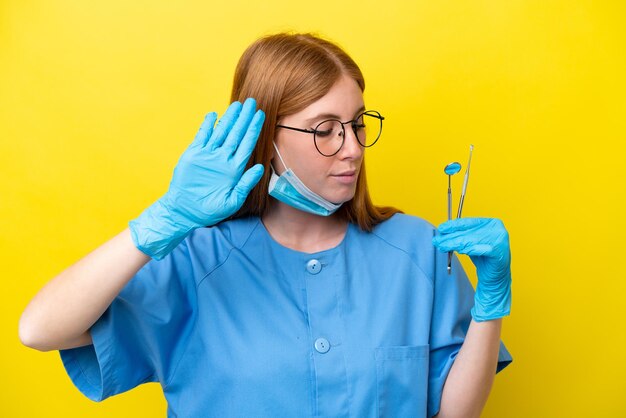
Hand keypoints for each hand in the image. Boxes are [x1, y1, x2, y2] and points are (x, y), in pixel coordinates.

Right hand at [129, 98, 264, 259]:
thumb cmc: (210, 210)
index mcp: (235, 168)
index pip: (247, 144)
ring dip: (229, 118)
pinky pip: (202, 136)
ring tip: (237, 105)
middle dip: (244, 118)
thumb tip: (260, 168)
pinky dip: (207, 125)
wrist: (185, 211)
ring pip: (221, 131)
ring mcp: (208, 155)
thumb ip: (246, 184)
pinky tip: (213, 115)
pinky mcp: (193, 154)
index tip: (261, 115)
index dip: (254, 129)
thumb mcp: (233, 200)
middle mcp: (223, 158)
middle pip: (236, 134)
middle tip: (252, 102)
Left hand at [432, 217, 511, 321]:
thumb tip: (442, 232)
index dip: (453, 225)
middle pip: (468, 231)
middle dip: (451, 237)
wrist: (496, 277)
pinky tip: (459, 251)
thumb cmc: (483, 257)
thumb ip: (460, 235)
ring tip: (443, 247)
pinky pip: (480, 249)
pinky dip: (468, 249)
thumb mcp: (470, 243)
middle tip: (437, 241)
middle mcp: (497, 229)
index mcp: (491, 223)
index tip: (441, 228)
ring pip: (471, 240)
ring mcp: (500, 240)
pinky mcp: (500, 252)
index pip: (469, 221)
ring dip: (455, 244)